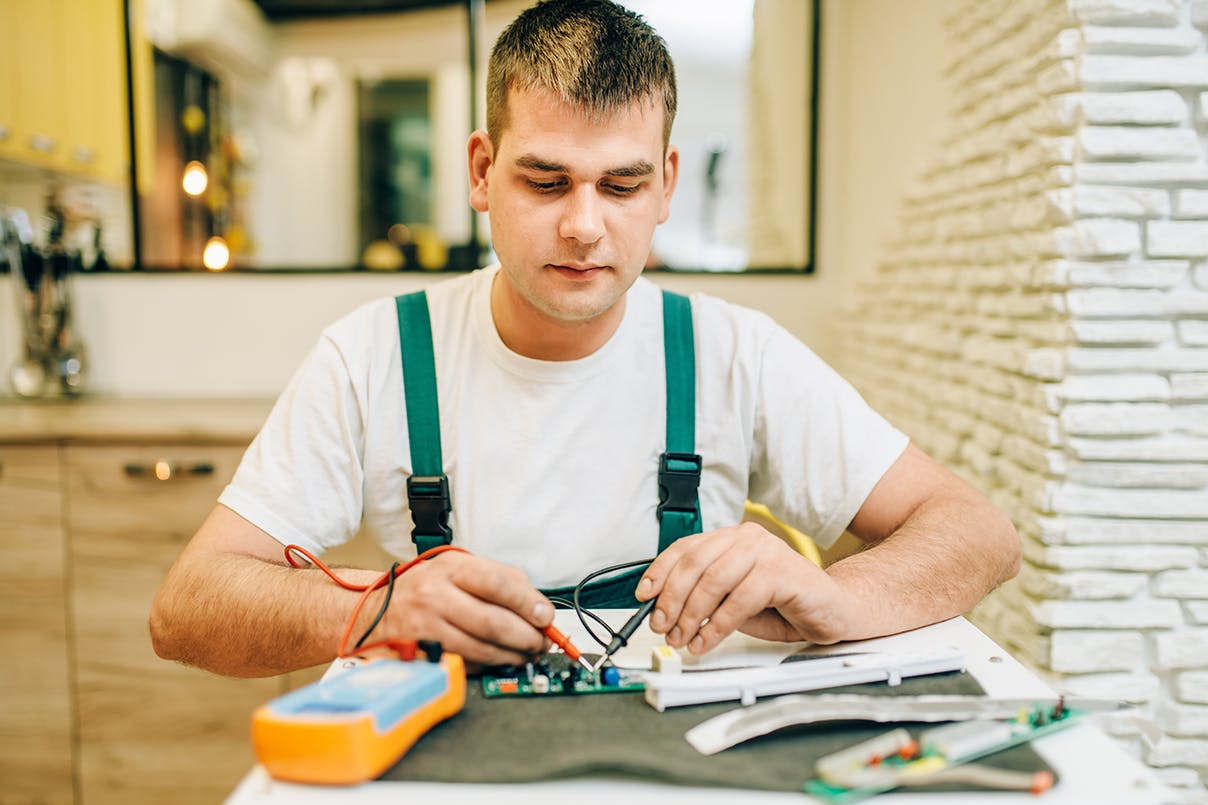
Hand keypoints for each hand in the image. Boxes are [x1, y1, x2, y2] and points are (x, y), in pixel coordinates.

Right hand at [379, 551, 553, 665]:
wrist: (374, 611)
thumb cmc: (424, 589)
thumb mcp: (456, 568)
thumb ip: (497, 577)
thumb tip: (535, 602)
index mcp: (450, 569)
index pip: (498, 584)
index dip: (528, 603)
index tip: (546, 617)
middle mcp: (435, 596)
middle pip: (494, 622)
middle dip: (527, 637)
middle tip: (541, 642)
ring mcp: (426, 629)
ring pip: (482, 649)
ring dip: (512, 656)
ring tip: (525, 654)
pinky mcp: (422, 656)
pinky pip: (466, 665)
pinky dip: (488, 666)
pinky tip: (498, 661)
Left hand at [637, 522, 850, 654]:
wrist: (834, 609)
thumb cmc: (784, 604)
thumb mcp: (733, 599)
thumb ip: (705, 597)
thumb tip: (665, 610)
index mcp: (731, 538)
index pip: (685, 548)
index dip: (660, 571)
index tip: (644, 595)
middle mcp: (747, 538)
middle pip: (694, 564)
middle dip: (671, 600)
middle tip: (661, 626)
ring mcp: (766, 552)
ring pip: (713, 581)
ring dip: (691, 616)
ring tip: (682, 639)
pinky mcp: (782, 572)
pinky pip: (738, 600)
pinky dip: (716, 626)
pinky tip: (705, 642)